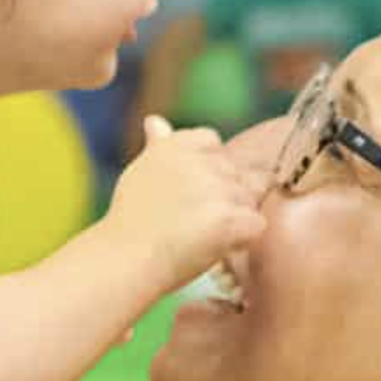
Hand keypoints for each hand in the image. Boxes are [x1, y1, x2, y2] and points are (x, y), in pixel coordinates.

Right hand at [104, 116, 265, 290]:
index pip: (212, 142)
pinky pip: (256, 225)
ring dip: (234, 220)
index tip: (190, 193)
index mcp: (176, 144)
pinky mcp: (229, 218)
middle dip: (224, 197)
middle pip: (235, 173)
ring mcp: (216, 188)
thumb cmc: (130, 223)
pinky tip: (216, 248)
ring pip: (248, 200)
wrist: (124, 260)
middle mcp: (199, 160)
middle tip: (192, 223)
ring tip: (200, 238)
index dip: (209, 169)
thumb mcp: (140, 172)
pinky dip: (243, 240)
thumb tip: (155, 120)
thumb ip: (157, 145)